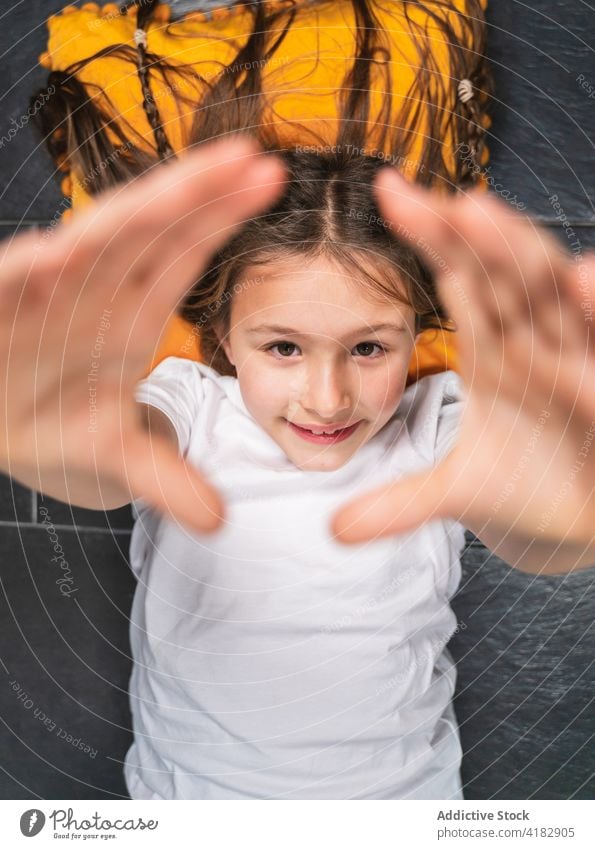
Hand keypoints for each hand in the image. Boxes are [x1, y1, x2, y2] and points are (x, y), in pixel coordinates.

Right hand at [0, 137, 285, 532]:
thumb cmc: (58, 423)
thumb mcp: (119, 453)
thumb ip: (167, 478)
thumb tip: (218, 522)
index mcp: (133, 311)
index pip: (185, 252)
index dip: (223, 216)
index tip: (266, 180)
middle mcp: (96, 289)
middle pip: (152, 230)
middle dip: (197, 194)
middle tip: (250, 158)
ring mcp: (49, 292)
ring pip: (91, 241)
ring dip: (133, 212)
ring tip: (184, 183)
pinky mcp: (0, 309)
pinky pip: (9, 287)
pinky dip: (23, 273)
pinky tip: (46, 259)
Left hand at [332, 171, 593, 549]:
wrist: (577, 519)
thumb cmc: (525, 485)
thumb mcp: (454, 491)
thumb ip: (398, 503)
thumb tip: (334, 528)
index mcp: (495, 352)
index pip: (461, 281)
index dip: (431, 239)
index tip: (391, 195)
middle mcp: (534, 345)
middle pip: (502, 276)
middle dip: (470, 236)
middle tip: (431, 196)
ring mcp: (573, 362)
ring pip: (549, 295)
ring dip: (520, 255)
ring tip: (480, 215)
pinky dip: (592, 310)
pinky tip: (581, 279)